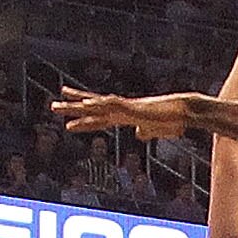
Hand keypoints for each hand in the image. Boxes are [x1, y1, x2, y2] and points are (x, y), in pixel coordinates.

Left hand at [52, 87, 193, 140]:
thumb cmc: (173, 121)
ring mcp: (125, 107)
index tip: (67, 122)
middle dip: (72, 107)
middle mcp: (121, 109)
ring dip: (76, 105)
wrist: (185, 111)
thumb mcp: (155, 130)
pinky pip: (111, 104)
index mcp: (124, 116)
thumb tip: (137, 133)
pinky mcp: (132, 107)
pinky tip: (86, 104)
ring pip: (96, 105)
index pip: (99, 119)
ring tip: (57, 105)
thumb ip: (145, 131)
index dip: (83, 121)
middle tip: (52, 106)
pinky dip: (98, 103)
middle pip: (92, 108)